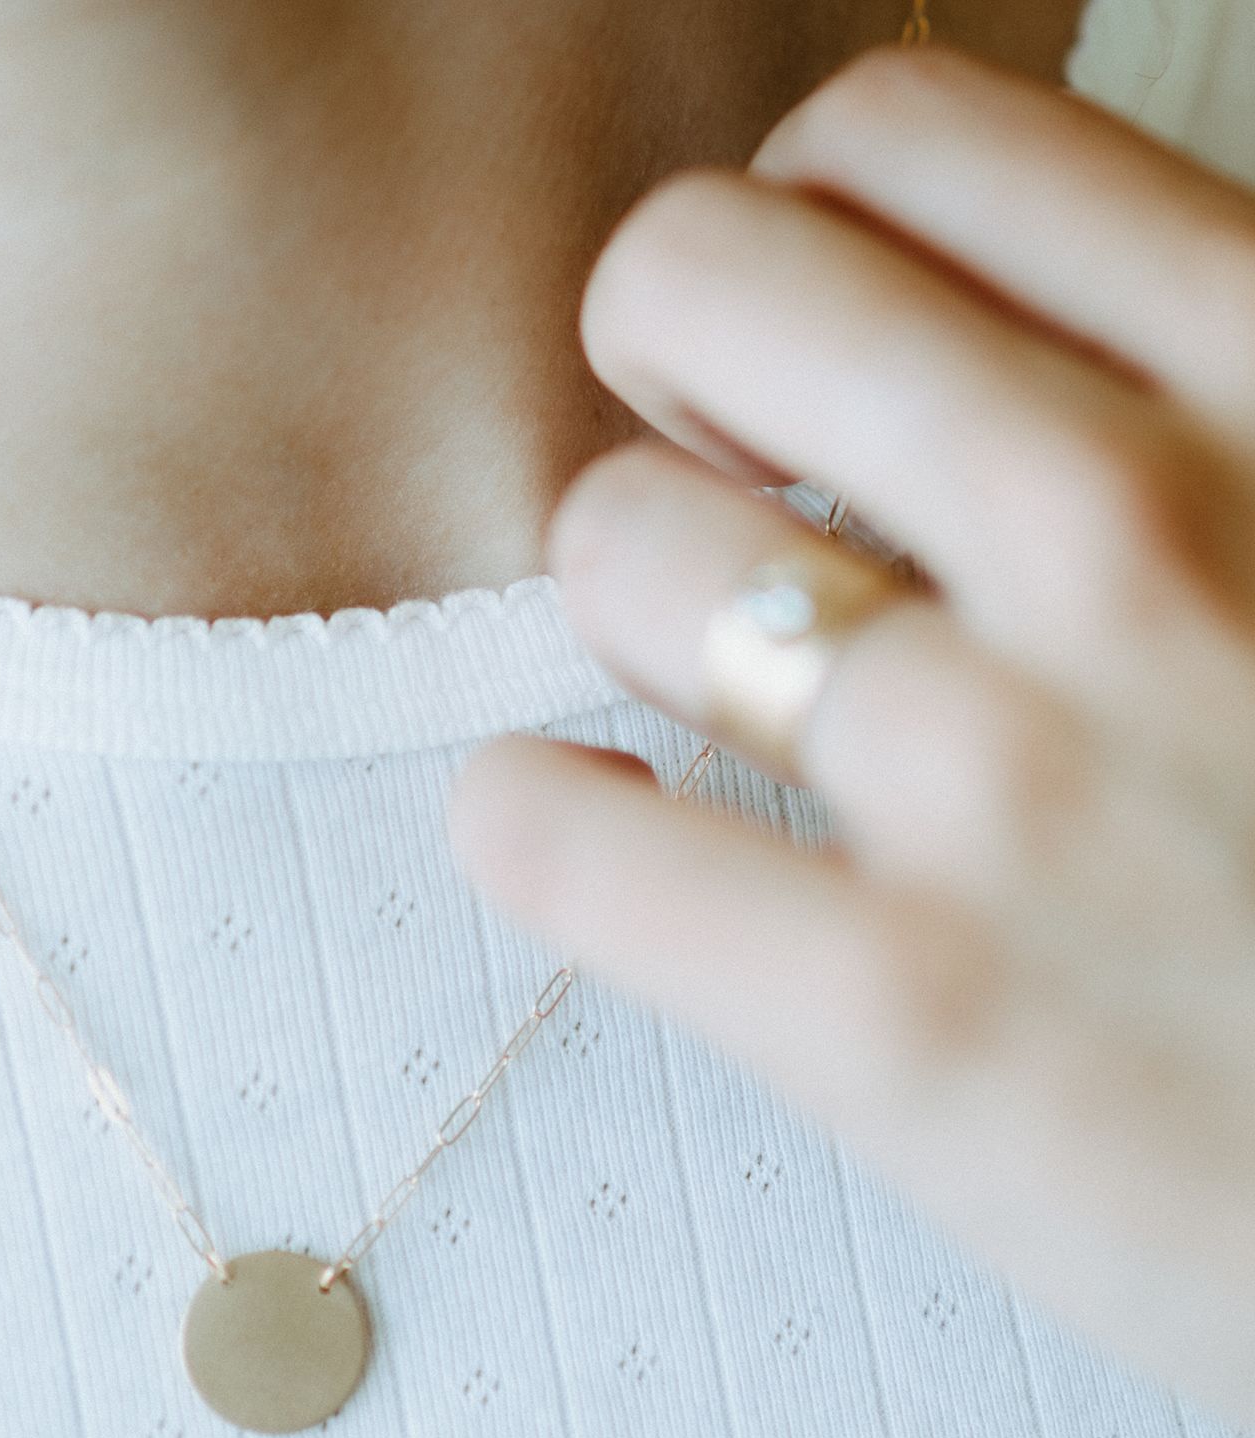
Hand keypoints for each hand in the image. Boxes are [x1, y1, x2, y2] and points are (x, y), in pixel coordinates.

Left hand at [445, 45, 1254, 1424]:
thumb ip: (1221, 426)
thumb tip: (996, 372)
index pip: (898, 139)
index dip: (798, 234)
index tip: (807, 361)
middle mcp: (1139, 531)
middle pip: (699, 283)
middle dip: (664, 372)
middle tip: (716, 488)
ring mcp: (1007, 774)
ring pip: (613, 541)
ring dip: (619, 605)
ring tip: (699, 695)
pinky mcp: (903, 1019)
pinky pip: (550, 832)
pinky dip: (531, 818)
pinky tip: (600, 832)